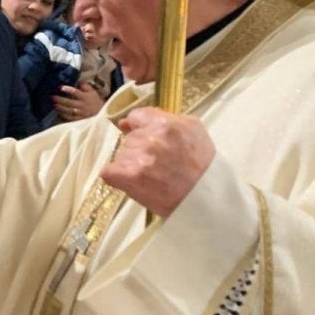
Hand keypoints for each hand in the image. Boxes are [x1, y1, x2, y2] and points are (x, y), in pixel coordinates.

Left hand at [53, 83, 102, 120]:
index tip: (61, 87)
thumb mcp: (93, 92)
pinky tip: (59, 113)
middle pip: (69, 102)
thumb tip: (78, 82)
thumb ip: (86, 87)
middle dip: (60, 99)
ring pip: (68, 110)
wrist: (103, 115)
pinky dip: (64, 115)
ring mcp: (80, 113)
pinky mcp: (79, 120)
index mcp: (85, 97)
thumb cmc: (97, 102)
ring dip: (60, 108)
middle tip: (52, 97)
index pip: (75, 92)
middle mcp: (82, 105)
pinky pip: (70, 118)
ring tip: (54, 105)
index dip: (68, 89)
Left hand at [100, 108, 214, 216]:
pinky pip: (108, 171)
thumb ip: (163, 117)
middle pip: (129, 138)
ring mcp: (138, 158)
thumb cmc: (202, 164)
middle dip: (139, 149)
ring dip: (130, 164)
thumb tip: (129, 120)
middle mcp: (150, 138)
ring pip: (120, 155)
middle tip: (158, 164)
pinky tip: (131, 182)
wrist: (205, 198)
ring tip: (152, 176)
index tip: (144, 138)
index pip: (136, 117)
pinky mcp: (129, 177)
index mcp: (165, 123)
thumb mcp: (192, 129)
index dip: (139, 128)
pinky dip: (116, 176)